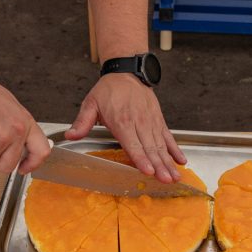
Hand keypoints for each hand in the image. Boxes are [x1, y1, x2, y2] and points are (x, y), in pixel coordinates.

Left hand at [66, 73, 186, 182]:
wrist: (127, 72)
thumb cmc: (109, 90)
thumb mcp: (91, 103)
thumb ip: (82, 122)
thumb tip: (70, 135)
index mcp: (122, 121)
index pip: (133, 144)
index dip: (141, 158)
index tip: (148, 170)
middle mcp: (139, 122)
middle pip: (150, 148)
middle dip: (159, 166)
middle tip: (165, 180)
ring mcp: (151, 122)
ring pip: (161, 145)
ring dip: (169, 162)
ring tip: (175, 177)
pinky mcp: (159, 120)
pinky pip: (168, 137)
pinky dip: (176, 150)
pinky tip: (181, 161)